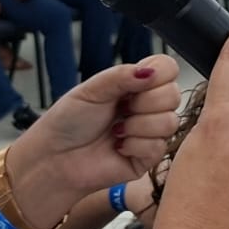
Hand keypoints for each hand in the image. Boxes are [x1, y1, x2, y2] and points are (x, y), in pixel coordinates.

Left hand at [5, 55, 181, 228]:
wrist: (54, 158)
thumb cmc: (68, 122)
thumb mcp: (92, 89)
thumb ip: (122, 76)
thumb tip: (150, 71)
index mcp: (136, 84)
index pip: (168, 69)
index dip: (159, 74)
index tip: (136, 83)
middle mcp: (147, 107)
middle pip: (174, 95)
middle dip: (144, 102)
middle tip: (121, 109)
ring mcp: (150, 133)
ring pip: (170, 122)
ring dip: (138, 126)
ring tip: (116, 130)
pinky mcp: (149, 158)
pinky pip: (159, 147)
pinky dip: (134, 145)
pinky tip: (118, 147)